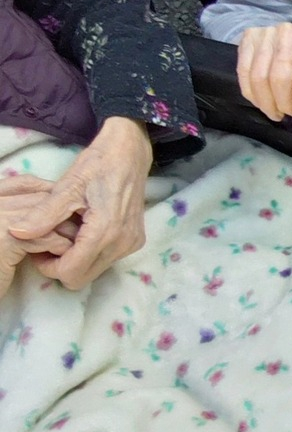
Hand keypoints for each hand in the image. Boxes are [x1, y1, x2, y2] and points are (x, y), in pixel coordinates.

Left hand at [5, 118, 150, 290]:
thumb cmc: (97, 165)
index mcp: (105, 231)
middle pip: (82, 278)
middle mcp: (122, 243)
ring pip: (94, 271)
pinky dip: (89, 253)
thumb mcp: (66, 187)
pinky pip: (106, 260)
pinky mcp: (135, 241)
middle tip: (47, 242)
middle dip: (61, 266)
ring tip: (65, 233)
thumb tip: (15, 232)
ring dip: (75, 259)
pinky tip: (82, 231)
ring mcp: (131, 244)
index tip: (37, 248)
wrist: (129, 153)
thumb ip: (43, 214)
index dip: (48, 266)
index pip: (71, 272)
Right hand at [236, 23, 291, 124]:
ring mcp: (264, 35)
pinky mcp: (246, 39)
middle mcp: (288, 35)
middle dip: (284, 104)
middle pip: (279, 78)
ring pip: (259, 78)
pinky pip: (243, 74)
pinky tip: (262, 102)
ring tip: (275, 112)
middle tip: (289, 114)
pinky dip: (252, 95)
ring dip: (267, 103)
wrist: (287, 37)